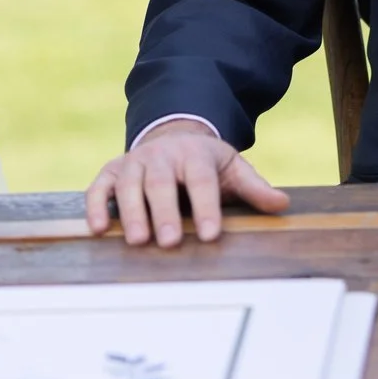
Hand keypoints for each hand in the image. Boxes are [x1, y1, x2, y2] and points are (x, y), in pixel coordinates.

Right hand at [85, 121, 288, 247]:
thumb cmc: (206, 164)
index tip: (212, 234)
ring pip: (129, 184)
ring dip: (131, 212)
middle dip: (165, 213)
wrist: (172, 136)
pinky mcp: (111, 171)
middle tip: (170, 242)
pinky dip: (95, 206)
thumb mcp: (233, 168)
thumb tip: (282, 204)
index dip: (207, 207)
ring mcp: (134, 162)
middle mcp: (162, 156)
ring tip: (137, 241)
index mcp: (195, 155)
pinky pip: (99, 187)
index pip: (201, 180)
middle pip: (162, 183)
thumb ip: (254, 188)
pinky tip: (98, 229)